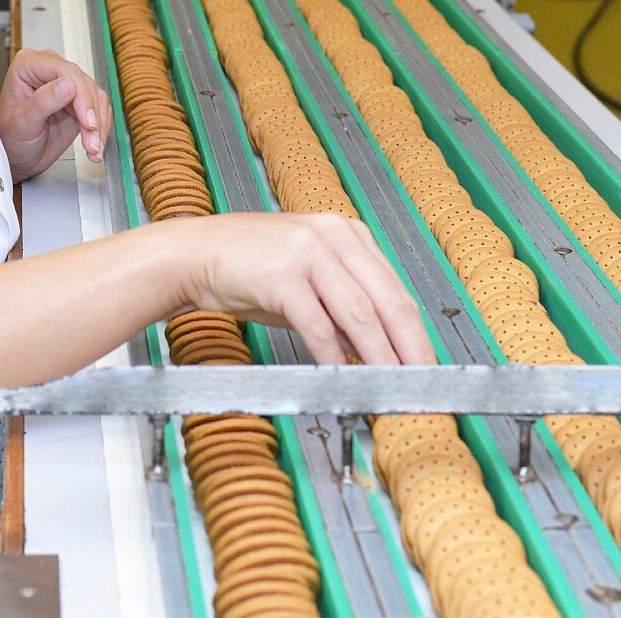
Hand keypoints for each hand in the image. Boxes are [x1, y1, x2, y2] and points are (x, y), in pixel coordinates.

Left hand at [0, 48, 111, 183]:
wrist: (16, 156)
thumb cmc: (9, 138)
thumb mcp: (22, 123)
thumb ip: (42, 102)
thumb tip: (67, 85)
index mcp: (28, 66)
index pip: (65, 71)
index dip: (81, 95)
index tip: (88, 121)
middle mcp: (49, 70)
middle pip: (84, 83)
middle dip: (91, 115)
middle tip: (92, 141)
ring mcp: (65, 84)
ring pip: (95, 96)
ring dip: (98, 125)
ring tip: (92, 148)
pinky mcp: (77, 100)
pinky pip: (98, 108)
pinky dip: (100, 128)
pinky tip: (94, 145)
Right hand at [169, 212, 434, 365]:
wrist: (195, 254)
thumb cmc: (249, 268)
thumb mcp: (307, 282)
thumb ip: (343, 310)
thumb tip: (378, 353)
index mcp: (346, 232)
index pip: (395, 288)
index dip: (415, 333)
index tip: (425, 367)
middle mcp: (333, 234)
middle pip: (387, 300)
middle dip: (409, 349)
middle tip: (422, 385)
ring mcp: (307, 250)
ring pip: (359, 314)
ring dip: (379, 358)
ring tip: (391, 388)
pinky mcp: (282, 274)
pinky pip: (318, 325)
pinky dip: (334, 357)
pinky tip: (342, 379)